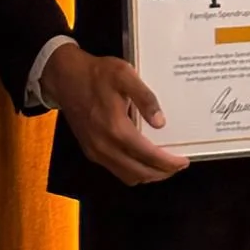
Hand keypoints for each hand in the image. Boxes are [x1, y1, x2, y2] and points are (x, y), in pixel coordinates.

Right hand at [39, 42, 189, 185]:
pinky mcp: (90, 151)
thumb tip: (160, 122)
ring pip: (127, 176)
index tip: (184, 161)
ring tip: (162, 164)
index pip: (148, 156)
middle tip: (177, 165)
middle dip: (161, 173)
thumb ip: (145, 98)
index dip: (168, 163)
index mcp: (116, 129)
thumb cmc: (96, 73)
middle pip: (139, 173)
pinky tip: (142, 158)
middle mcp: (104, 146)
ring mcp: (95, 152)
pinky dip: (133, 170)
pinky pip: (116, 170)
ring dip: (147, 175)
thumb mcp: (124, 75)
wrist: (65, 77)